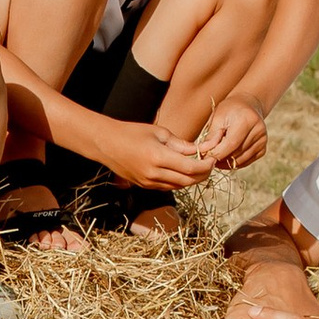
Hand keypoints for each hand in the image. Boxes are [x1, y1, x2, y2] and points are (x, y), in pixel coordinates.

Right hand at [85, 115, 217, 191]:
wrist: (106, 143)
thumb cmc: (131, 132)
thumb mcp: (159, 132)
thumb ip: (180, 144)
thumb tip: (198, 150)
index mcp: (158, 157)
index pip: (190, 168)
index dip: (205, 166)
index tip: (212, 159)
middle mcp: (154, 173)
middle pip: (187, 181)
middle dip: (202, 174)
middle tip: (209, 165)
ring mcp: (148, 182)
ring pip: (179, 186)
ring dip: (192, 179)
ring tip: (199, 168)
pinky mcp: (144, 185)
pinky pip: (168, 187)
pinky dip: (179, 181)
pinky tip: (183, 172)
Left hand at [196, 99, 268, 169]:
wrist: (247, 105)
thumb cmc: (229, 110)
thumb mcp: (217, 117)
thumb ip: (211, 136)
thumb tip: (204, 152)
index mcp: (247, 120)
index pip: (231, 144)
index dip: (217, 153)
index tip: (205, 155)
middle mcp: (259, 131)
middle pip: (236, 154)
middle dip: (220, 158)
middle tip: (209, 155)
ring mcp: (263, 141)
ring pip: (241, 161)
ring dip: (226, 161)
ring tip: (217, 154)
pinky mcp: (263, 148)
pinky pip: (246, 162)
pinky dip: (235, 162)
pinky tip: (227, 155)